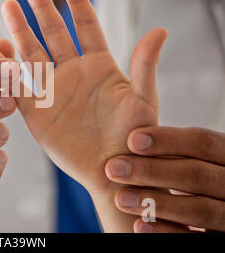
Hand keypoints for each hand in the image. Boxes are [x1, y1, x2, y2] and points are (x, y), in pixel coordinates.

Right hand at [0, 0, 167, 231]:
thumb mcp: (144, 100)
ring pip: (32, 54)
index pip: (85, 25)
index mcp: (99, 67)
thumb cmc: (135, 139)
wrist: (114, 172)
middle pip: (53, 33)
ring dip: (20, 31)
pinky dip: (7, 74)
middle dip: (42, 6)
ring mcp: (53, 92)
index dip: (76, 0)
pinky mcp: (37, 114)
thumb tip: (159, 30)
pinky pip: (18, 90)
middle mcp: (73, 74)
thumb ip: (144, 66)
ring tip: (8, 5)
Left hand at [105, 126, 224, 232]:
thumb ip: (171, 140)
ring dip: (157, 203)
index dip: (168, 140)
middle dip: (153, 171)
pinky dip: (167, 232)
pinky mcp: (221, 239)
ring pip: (202, 210)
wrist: (217, 208)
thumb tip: (140, 89)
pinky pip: (197, 239)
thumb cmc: (196, 176)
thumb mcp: (194, 155)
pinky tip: (139, 227)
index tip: (131, 139)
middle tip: (112, 168)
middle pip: (198, 174)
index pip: (203, 142)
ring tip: (120, 197)